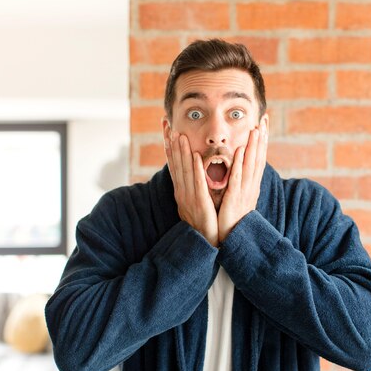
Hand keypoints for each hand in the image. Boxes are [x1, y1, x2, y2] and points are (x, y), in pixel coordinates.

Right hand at [164, 131, 218, 246]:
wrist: (203, 244)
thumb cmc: (202, 225)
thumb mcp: (194, 204)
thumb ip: (192, 189)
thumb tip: (192, 176)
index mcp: (181, 191)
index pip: (174, 165)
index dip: (170, 147)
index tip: (167, 130)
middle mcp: (182, 192)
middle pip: (176, 164)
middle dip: (172, 144)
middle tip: (168, 125)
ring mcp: (189, 198)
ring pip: (184, 171)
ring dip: (181, 152)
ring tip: (179, 134)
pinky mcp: (199, 204)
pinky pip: (197, 184)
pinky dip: (195, 169)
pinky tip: (194, 156)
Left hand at [217, 124, 267, 242]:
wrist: (234, 239)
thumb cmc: (235, 220)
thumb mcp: (240, 199)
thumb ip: (241, 184)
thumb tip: (242, 171)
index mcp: (251, 185)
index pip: (258, 159)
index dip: (262, 142)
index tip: (263, 126)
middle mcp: (251, 186)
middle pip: (258, 159)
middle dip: (261, 139)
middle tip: (263, 121)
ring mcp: (245, 192)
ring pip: (250, 165)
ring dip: (254, 147)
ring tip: (255, 130)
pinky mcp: (235, 198)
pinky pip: (238, 177)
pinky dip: (240, 163)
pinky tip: (241, 150)